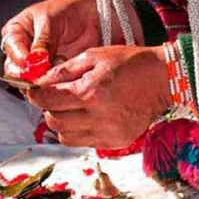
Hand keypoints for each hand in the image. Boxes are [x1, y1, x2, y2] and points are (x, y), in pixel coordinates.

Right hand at [1, 0, 101, 77]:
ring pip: (28, 81)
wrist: (92, 16)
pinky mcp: (49, 74)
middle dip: (29, 74)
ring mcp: (34, 64)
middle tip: (44, 74)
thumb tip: (33, 61)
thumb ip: (41, 42)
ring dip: (43, 79)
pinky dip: (54, 83)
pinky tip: (65, 73)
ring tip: (59, 68)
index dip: (20, 59)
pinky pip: (45, 85)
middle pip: (14, 70)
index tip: (32, 64)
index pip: (11, 50)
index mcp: (15, 32)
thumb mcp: (50, 20)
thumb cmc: (68, 11)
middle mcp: (21, 50)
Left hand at [27, 46, 170, 148]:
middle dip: (48, 108)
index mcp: (90, 92)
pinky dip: (79, 131)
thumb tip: (38, 82)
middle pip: (53, 121)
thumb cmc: (129, 62)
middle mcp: (98, 116)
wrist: (163, 78)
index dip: (35, 94)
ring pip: (65, 137)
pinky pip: (84, 142)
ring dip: (62, 123)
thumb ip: (63, 71)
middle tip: (56, 97)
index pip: (47, 100)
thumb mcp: (93, 56)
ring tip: (72, 108)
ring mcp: (108, 132)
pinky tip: (89, 116)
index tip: (35, 90)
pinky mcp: (116, 141)